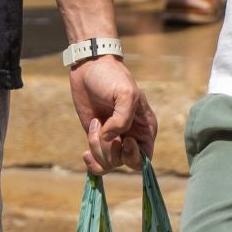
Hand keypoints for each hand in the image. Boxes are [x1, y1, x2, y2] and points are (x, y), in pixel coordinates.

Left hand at [69, 56, 155, 174]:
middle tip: (104, 131)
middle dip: (112, 152)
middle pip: (126, 163)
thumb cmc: (112, 77)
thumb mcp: (125, 94)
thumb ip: (122, 120)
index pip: (145, 158)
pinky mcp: (97, 140)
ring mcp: (114, 140)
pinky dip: (91, 162)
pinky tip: (85, 152)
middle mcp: (132, 137)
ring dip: (97, 148)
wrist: (89, 68)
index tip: (125, 140)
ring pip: (109, 163)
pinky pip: (97, 164)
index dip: (134, 156)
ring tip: (94, 123)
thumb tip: (109, 139)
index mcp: (145, 128)